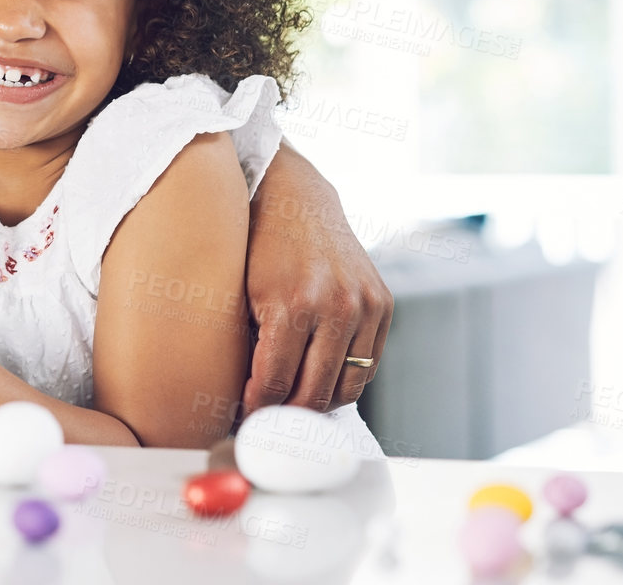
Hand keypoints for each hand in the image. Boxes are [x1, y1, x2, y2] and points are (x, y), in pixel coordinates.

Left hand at [243, 143, 392, 414]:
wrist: (297, 200)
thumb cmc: (257, 248)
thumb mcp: (240, 293)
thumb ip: (249, 346)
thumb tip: (248, 403)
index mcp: (292, 303)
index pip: (275, 383)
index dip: (257, 409)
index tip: (245, 418)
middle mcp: (335, 305)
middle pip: (313, 393)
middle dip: (287, 414)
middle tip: (269, 421)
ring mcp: (364, 304)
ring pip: (347, 386)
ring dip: (319, 403)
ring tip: (293, 404)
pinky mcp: (382, 303)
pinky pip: (368, 364)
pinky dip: (345, 380)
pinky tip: (319, 380)